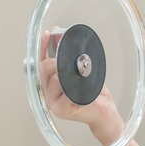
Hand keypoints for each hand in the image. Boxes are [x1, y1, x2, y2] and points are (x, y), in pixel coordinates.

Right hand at [38, 30, 124, 145]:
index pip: (41, 62)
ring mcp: (53, 102)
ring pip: (54, 79)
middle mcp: (48, 93)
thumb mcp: (81, 70)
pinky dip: (72, 86)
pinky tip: (79, 85)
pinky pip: (64, 91)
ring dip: (67, 73)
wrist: (103, 112)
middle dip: (57, 60)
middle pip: (44, 69)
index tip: (48, 34)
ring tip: (79, 75)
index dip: (44, 47)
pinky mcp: (61, 109)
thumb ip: (70, 57)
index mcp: (49, 84)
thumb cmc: (92, 93)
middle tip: (70, 59)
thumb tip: (64, 37)